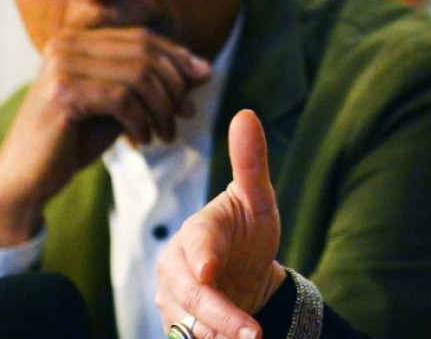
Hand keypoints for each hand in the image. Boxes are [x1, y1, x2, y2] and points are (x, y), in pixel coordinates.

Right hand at [0, 26, 209, 245]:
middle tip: (188, 113)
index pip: (144, 38)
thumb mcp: (124, 105)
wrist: (28, 178)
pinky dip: (142, 121)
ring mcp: (62, 66)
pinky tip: (144, 139)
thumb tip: (205, 69)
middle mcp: (67, 44)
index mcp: (79, 39)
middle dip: (175, 84)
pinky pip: (123, 99)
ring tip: (166, 133)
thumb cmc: (77, 138)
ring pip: (139, 76)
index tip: (204, 78)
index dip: (179, 57)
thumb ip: (158, 85)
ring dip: (163, 108)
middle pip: (145, 53)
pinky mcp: (62, 93)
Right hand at [156, 109, 285, 338]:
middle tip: (254, 333)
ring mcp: (171, 296)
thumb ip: (251, 163)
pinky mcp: (175, 322)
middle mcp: (176, 265)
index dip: (203, 258)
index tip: (210, 272)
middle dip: (222, 316)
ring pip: (189, 323)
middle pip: (191, 294)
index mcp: (199, 230)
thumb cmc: (250, 231)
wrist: (244, 274)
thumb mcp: (258, 199)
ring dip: (219, 336)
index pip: (198, 244)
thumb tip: (246, 113)